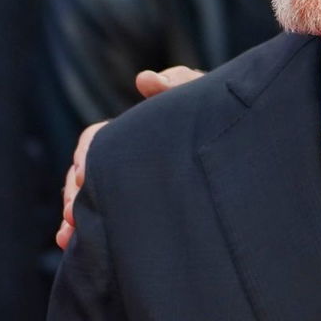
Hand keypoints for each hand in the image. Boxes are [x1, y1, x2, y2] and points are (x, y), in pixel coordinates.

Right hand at [54, 65, 205, 248]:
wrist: (249, 148)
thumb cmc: (221, 117)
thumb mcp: (203, 97)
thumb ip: (179, 83)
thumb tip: (145, 79)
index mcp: (133, 131)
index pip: (94, 140)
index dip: (86, 155)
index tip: (86, 176)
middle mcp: (124, 159)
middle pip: (82, 174)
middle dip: (73, 193)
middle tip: (74, 212)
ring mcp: (128, 185)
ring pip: (87, 200)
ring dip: (74, 215)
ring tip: (70, 234)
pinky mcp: (136, 210)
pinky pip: (103, 221)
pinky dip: (81, 230)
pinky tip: (71, 241)